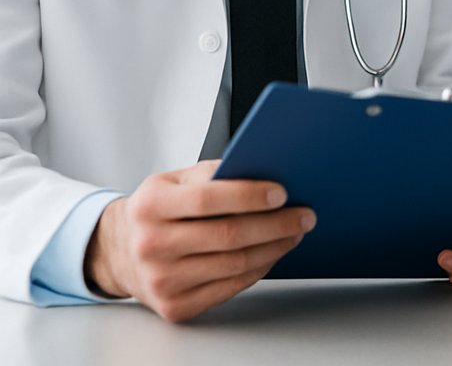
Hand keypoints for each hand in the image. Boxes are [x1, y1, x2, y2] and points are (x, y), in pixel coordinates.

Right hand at [84, 160, 313, 321]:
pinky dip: (259, 269)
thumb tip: (265, 170)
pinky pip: (229, 287)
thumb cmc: (158, 210)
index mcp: (150, 206)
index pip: (207, 199)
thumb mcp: (173, 181)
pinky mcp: (175, 306)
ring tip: (295, 233)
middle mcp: (151, 245)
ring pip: (234, 265)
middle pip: (228, 236)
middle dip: (276, 225)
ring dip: (274, 248)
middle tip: (305, 215)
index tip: (282, 193)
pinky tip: (272, 253)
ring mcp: (161, 280)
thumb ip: (212, 174)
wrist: (121, 252)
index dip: (249, 196)